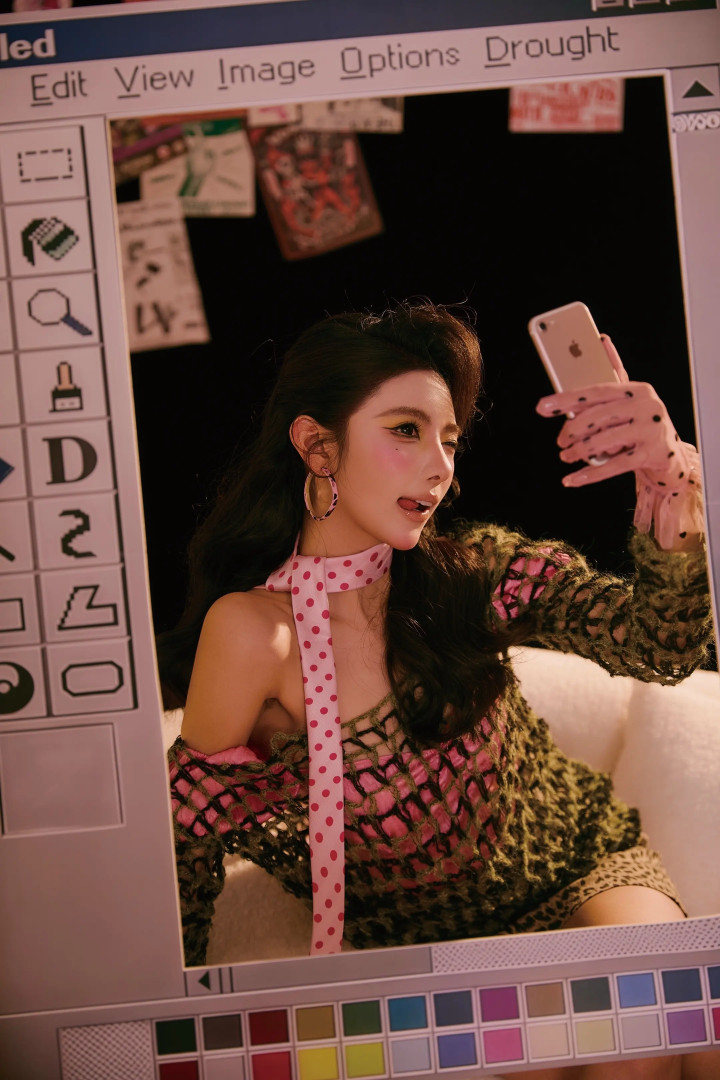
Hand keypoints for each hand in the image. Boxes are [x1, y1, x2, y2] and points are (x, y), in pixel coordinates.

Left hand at [536, 336, 702, 550]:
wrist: (669, 455)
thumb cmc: (641, 423)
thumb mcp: (628, 399)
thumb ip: (611, 376)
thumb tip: (601, 340)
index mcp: (637, 389)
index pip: (595, 392)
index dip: (566, 400)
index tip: (542, 407)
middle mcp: (647, 406)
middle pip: (598, 417)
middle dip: (572, 431)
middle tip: (560, 441)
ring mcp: (650, 431)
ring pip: (604, 441)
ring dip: (578, 452)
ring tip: (566, 456)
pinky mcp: (651, 455)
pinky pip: (613, 466)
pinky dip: (589, 475)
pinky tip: (571, 480)